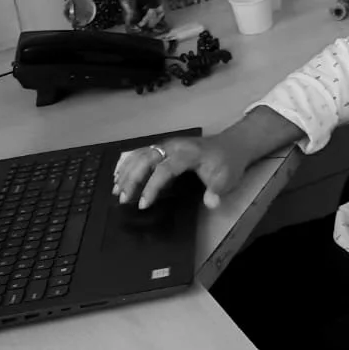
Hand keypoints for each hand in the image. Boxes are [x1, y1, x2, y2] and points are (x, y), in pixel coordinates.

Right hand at [111, 135, 247, 209]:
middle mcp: (174, 146)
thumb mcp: (228, 179)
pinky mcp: (165, 147)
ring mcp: (168, 144)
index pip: (165, 169)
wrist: (233, 145)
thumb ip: (217, 191)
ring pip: (142, 154)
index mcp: (188, 153)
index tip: (143, 204)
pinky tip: (119, 176)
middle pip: (147, 158)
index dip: (152, 186)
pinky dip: (129, 164)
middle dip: (132, 178)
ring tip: (116, 190)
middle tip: (122, 198)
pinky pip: (142, 152)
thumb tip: (210, 203)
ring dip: (127, 171)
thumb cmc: (228, 164)